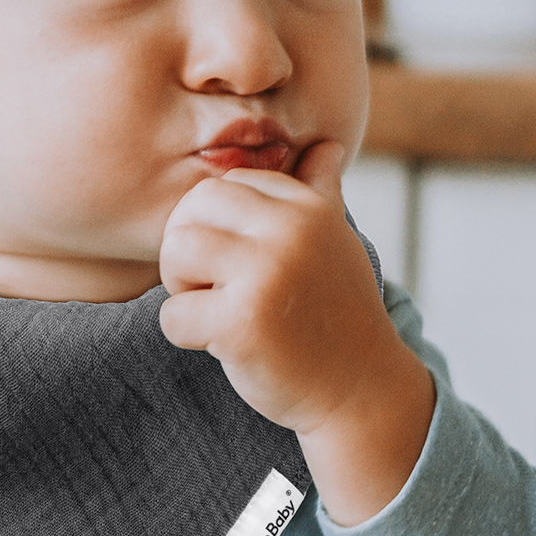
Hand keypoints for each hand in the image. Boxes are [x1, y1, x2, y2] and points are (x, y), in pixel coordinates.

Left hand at [159, 141, 434, 524]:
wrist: (362, 390)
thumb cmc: (337, 313)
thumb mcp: (336, 243)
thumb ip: (321, 192)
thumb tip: (326, 145)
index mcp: (307, 208)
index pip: (222, 186)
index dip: (216, 225)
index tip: (239, 262)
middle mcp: (290, 232)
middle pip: (190, 210)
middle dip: (188, 249)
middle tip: (214, 286)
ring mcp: (266, 276)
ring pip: (175, 253)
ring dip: (182, 287)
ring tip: (216, 308)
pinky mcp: (242, 324)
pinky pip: (173, 315)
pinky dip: (186, 335)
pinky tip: (224, 345)